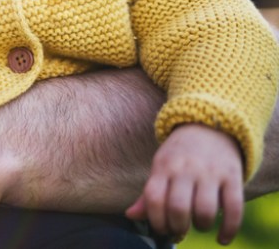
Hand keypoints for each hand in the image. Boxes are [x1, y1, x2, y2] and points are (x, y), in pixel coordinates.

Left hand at [126, 123, 243, 244]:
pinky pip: (234, 208)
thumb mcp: (160, 167)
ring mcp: (210, 173)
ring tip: (199, 225)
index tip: (162, 229)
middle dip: (178, 227)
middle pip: (179, 208)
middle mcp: (186, 169)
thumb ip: (148, 194)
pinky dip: (229, 229)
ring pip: (205, 210)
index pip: (154, 198)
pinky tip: (222, 239)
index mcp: (164, 167)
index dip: (156, 221)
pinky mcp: (233, 176)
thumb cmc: (179, 155)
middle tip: (180, 230)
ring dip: (201, 226)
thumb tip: (130, 215)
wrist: (210, 126)